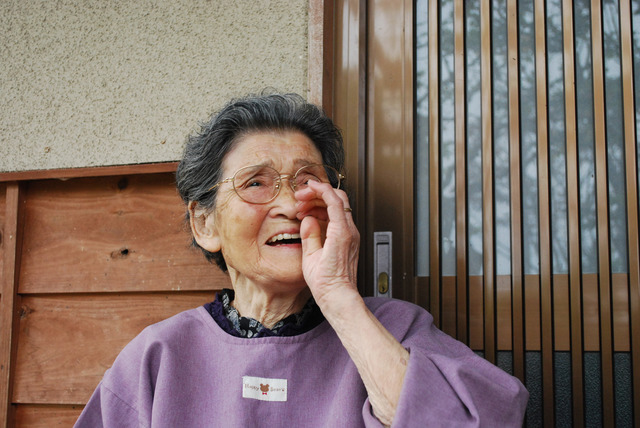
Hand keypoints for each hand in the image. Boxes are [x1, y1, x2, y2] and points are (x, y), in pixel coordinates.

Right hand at [295, 180, 359, 309]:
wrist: (339, 297)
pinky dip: (325, 214)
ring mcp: (351, 236)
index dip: (320, 189)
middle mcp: (350, 232)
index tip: (308, 186)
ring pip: (339, 208)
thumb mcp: (310, 258)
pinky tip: (312, 220)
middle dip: (318, 194)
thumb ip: (309, 234)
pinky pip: (339, 219)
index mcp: (340, 233)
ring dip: (320, 204)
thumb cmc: (326, 283)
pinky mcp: (349, 240)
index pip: (334, 200)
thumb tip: (308, 219)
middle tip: (301, 198)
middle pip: (338, 200)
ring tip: (303, 210)